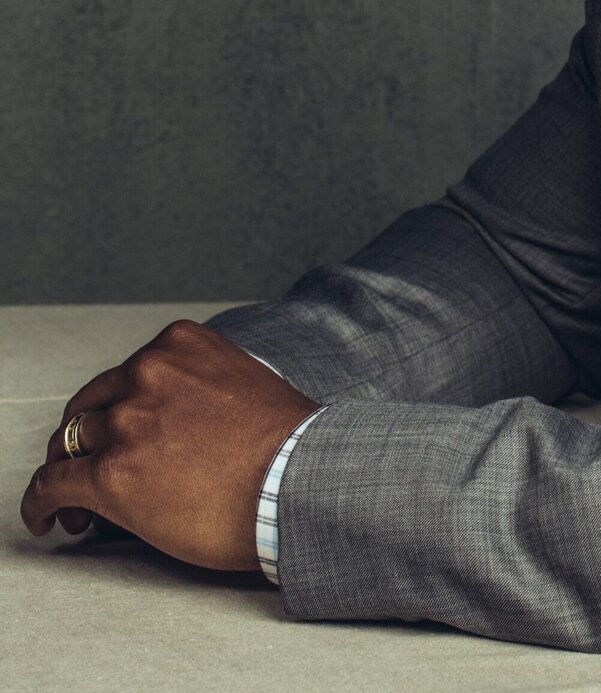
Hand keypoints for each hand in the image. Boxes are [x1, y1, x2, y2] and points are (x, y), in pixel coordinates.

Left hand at [20, 320, 319, 570]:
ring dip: (68, 472)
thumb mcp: (245, 380)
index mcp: (181, 344)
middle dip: (86, 438)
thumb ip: (202, 386)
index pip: (126, 374)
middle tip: (91, 465)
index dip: (117, 408)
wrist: (297, 480)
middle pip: (90, 406)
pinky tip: (46, 519)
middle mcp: (147, 373)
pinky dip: (40, 504)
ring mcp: (126, 422)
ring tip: (73, 505)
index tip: (119, 431)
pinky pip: (50, 486)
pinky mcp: (110, 475)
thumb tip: (182, 422)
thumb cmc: (286, 442)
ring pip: (67, 444)